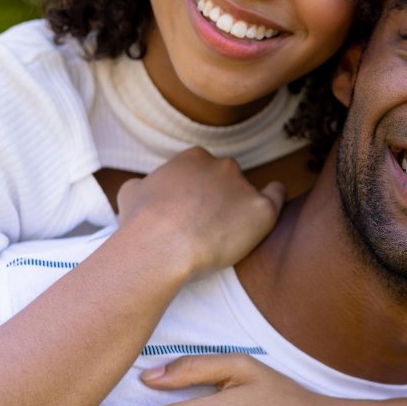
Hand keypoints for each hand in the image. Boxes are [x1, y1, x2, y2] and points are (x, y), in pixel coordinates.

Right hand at [116, 148, 284, 275]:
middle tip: (209, 225)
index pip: (203, 169)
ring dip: (241, 208)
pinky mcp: (262, 210)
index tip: (194, 209)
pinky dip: (275, 201)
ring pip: (248, 193)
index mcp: (193, 158)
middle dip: (220, 198)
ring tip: (230, 233)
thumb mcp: (130, 193)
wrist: (160, 246)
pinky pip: (277, 198)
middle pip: (227, 179)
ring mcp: (243, 186)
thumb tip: (142, 188)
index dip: (200, 190)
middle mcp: (221, 166)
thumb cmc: (141, 223)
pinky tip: (270, 208)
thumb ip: (143, 185)